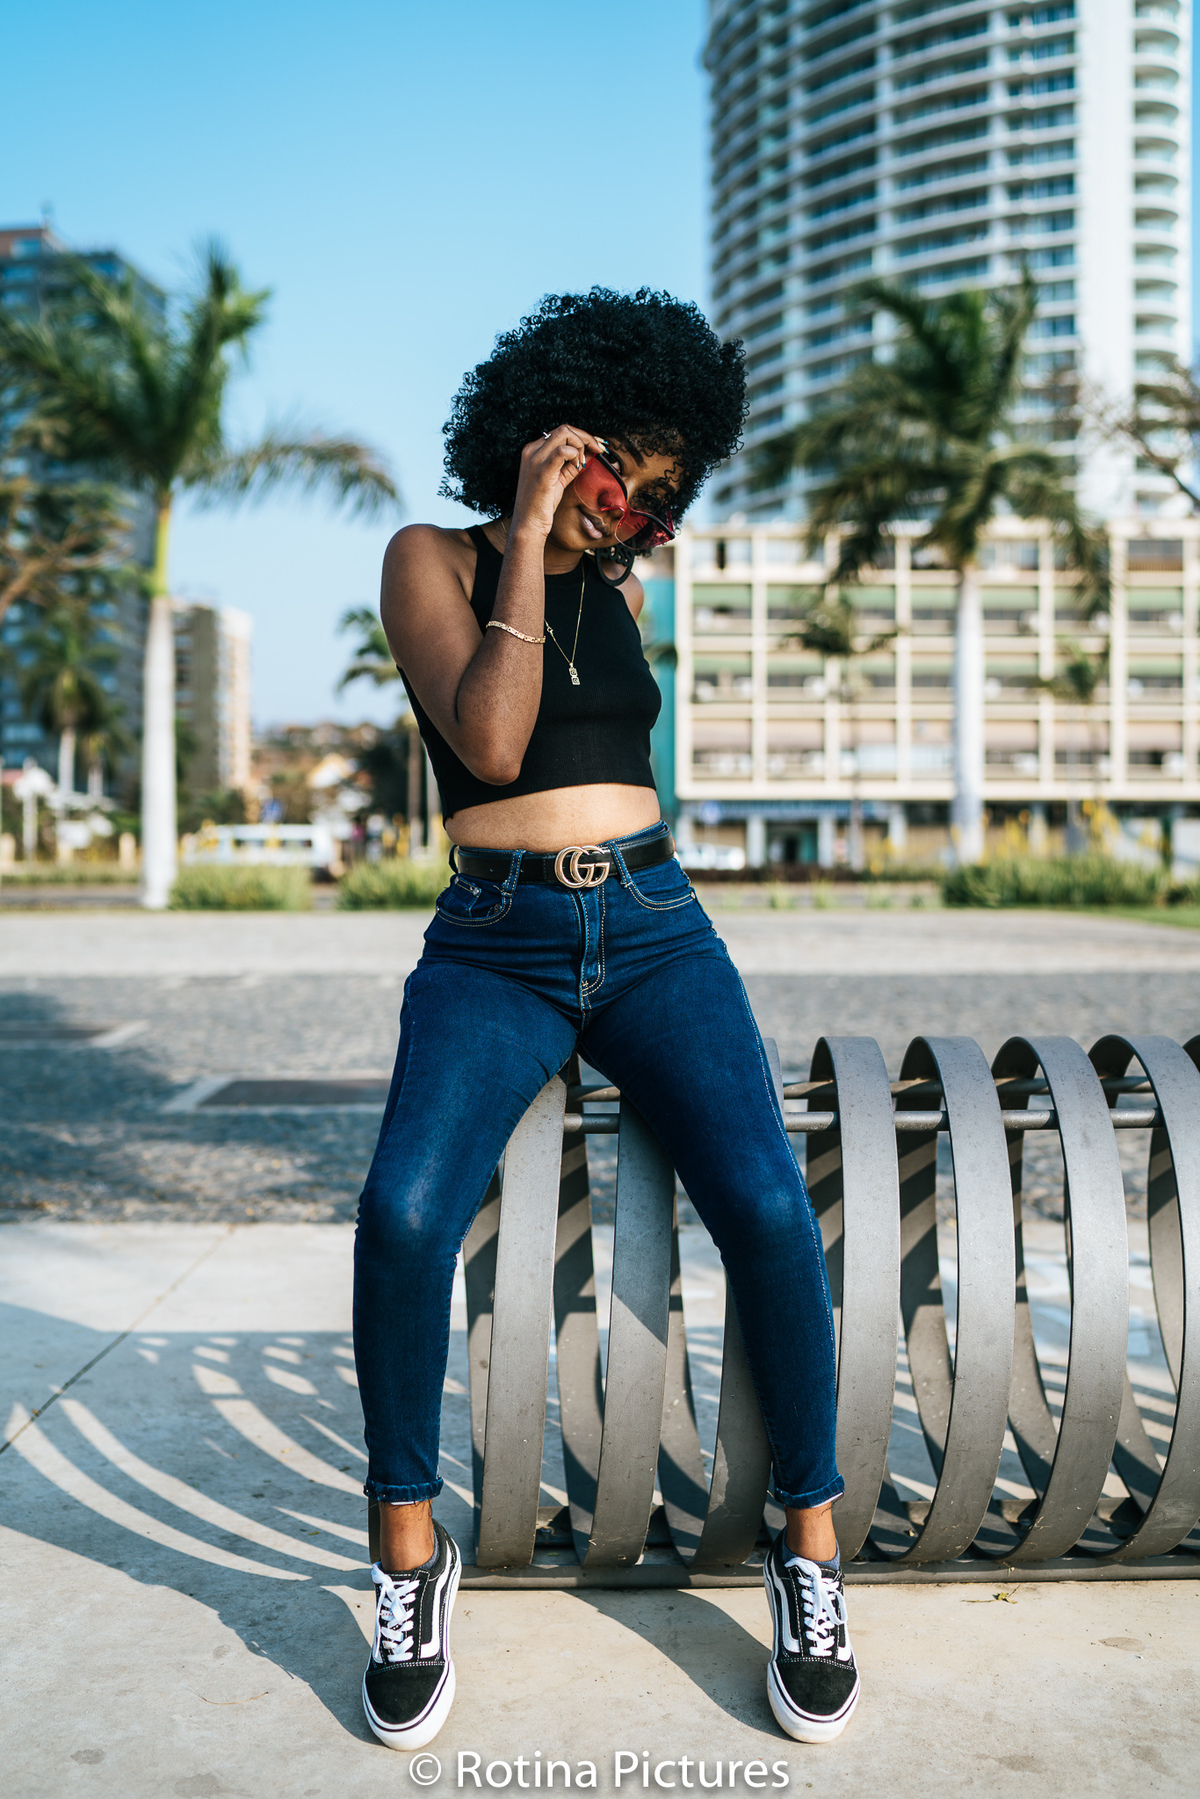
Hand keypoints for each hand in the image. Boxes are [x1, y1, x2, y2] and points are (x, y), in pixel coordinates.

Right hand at [509, 424, 605, 541]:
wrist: (529, 524)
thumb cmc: (542, 504)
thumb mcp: (559, 479)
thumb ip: (572, 464)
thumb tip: (591, 451)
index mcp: (533, 450)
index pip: (561, 432)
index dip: (582, 436)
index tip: (597, 446)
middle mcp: (532, 450)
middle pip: (564, 428)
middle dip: (586, 438)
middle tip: (597, 451)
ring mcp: (535, 458)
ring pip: (565, 433)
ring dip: (581, 445)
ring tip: (582, 464)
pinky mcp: (542, 470)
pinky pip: (563, 450)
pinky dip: (576, 455)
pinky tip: (578, 467)